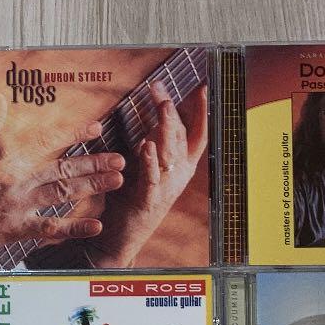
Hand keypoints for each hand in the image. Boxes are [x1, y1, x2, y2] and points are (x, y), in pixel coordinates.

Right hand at [0, 122, 123, 250]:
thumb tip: (1, 99)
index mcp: (7, 159)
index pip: (46, 142)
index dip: (73, 134)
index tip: (97, 128)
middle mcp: (16, 180)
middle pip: (62, 168)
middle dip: (93, 162)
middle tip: (120, 159)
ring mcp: (19, 205)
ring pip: (62, 193)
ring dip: (92, 186)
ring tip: (117, 180)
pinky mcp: (19, 228)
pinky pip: (51, 227)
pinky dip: (74, 227)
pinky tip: (96, 225)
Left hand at [86, 81, 208, 267]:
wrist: (121, 238)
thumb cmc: (131, 199)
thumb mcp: (143, 167)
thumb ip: (149, 143)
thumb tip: (150, 117)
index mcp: (180, 166)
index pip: (196, 133)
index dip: (201, 110)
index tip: (202, 86)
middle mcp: (178, 176)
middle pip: (181, 138)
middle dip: (174, 111)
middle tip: (164, 90)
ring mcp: (166, 188)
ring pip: (170, 154)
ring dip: (166, 128)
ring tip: (163, 106)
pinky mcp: (148, 201)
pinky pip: (152, 178)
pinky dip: (150, 161)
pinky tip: (147, 145)